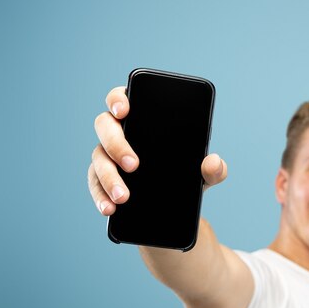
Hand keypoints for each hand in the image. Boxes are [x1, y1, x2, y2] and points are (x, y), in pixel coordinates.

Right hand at [87, 87, 227, 215]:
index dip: (118, 99)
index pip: (122, 99)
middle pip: (105, 126)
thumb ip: (213, 168)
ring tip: (123, 196)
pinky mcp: (101, 180)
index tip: (124, 110)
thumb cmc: (185, 175)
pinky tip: (110, 209)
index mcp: (142, 120)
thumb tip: (213, 162)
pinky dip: (100, 197)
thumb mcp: (202, 173)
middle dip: (117, 144)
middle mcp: (119, 133)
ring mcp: (107, 156)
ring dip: (109, 177)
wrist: (174, 206)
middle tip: (134, 165)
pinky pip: (94, 186)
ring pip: (98, 158)